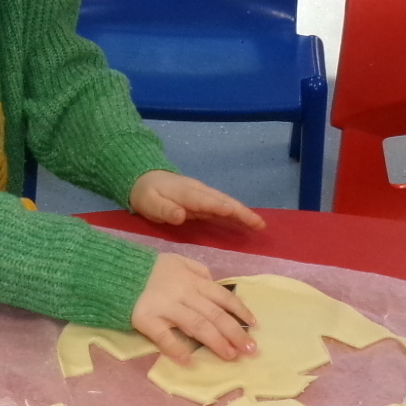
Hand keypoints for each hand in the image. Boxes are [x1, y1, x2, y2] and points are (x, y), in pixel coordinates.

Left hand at [129, 171, 266, 231]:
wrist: (144, 179)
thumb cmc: (146, 194)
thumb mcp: (149, 203)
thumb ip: (164, 209)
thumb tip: (180, 215)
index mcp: (186, 192)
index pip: (206, 201)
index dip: (221, 207)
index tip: (235, 213)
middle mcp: (199, 192)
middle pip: (223, 201)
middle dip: (242, 212)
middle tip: (260, 224)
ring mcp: (203, 196)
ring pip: (227, 204)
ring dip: (244, 214)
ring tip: (260, 225)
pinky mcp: (204, 202)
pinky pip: (222, 208)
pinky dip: (236, 214)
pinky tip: (247, 223)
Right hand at [132, 253, 257, 363]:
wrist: (114, 271)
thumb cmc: (149, 270)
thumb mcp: (177, 261)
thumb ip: (197, 271)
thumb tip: (215, 283)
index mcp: (192, 280)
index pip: (222, 296)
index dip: (240, 311)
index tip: (254, 326)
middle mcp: (183, 293)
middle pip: (214, 314)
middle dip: (235, 333)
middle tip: (250, 350)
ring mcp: (165, 307)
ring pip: (197, 325)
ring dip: (216, 342)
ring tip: (230, 356)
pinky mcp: (146, 319)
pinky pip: (163, 336)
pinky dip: (176, 348)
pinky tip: (188, 360)